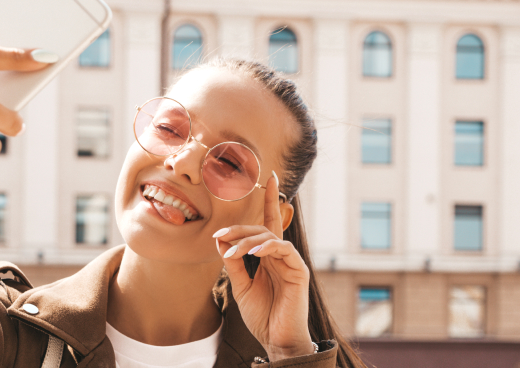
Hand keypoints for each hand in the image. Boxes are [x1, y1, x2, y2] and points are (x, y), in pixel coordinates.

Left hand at [214, 173, 313, 360]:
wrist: (276, 340)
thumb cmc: (262, 315)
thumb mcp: (240, 286)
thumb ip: (233, 262)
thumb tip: (220, 240)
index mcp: (269, 257)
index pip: (268, 224)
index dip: (269, 200)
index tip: (268, 178)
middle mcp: (281, 255)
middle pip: (263, 228)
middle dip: (239, 229)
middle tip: (220, 235)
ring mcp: (292, 262)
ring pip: (269, 238)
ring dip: (247, 241)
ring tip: (231, 251)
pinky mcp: (299, 272)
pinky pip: (284, 250)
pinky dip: (267, 247)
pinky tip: (254, 252)